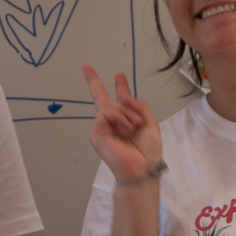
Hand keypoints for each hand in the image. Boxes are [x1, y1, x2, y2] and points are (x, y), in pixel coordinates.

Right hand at [82, 65, 162, 181]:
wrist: (142, 168)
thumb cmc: (147, 152)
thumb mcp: (150, 123)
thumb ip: (139, 106)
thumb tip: (125, 97)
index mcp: (125, 121)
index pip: (120, 101)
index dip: (120, 87)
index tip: (118, 76)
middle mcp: (112, 123)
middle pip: (101, 98)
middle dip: (94, 81)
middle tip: (86, 67)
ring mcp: (102, 127)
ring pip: (112, 105)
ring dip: (127, 113)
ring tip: (135, 126)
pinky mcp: (97, 132)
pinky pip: (107, 113)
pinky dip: (120, 118)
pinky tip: (127, 128)